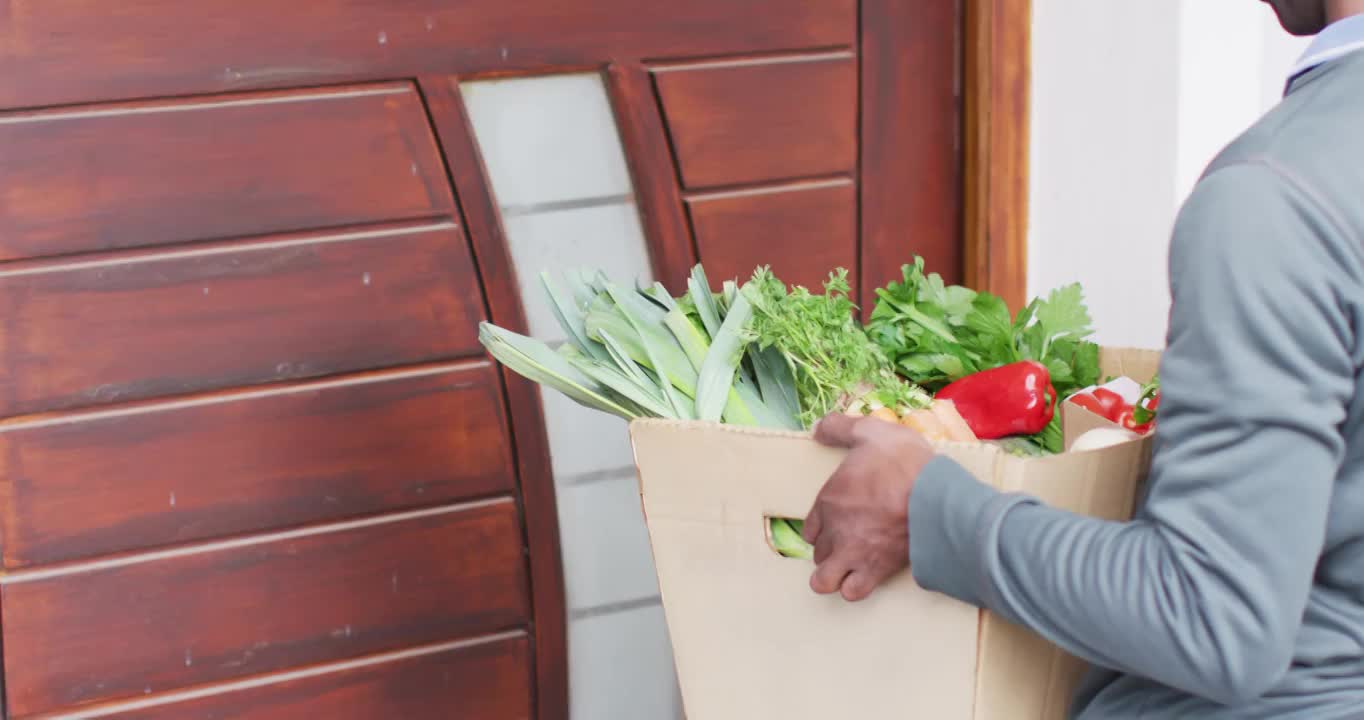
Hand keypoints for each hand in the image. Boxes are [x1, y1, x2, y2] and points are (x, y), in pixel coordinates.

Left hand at [802, 412, 935, 600]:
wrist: (935, 493)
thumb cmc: (903, 461)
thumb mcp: (869, 431)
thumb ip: (840, 428)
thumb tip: (817, 429)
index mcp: (830, 500)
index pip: (810, 528)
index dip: (822, 528)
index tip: (837, 523)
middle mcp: (835, 530)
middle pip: (819, 553)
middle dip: (830, 551)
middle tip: (850, 542)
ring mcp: (854, 553)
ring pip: (825, 580)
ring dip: (834, 575)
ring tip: (849, 567)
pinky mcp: (877, 570)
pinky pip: (854, 592)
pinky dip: (855, 588)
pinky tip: (866, 577)